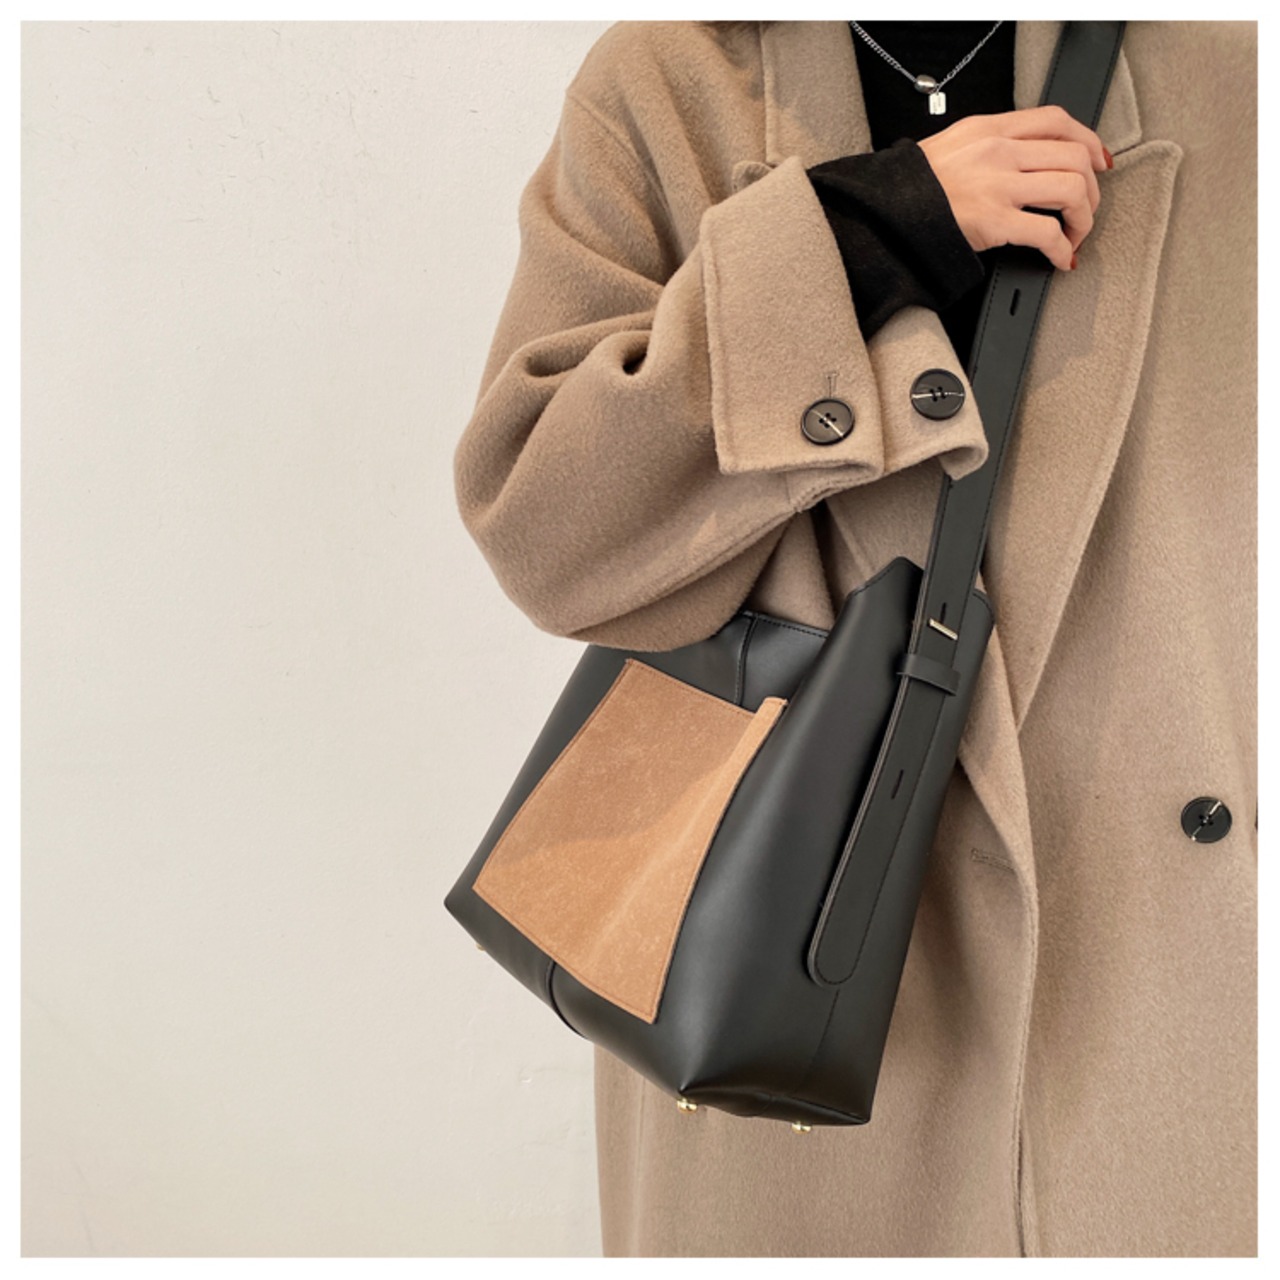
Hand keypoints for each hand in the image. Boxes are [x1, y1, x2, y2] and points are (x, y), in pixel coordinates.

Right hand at [916, 103, 1111, 270]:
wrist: (885, 212)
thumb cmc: (913, 188)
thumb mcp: (952, 147)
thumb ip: (990, 145)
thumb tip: (1026, 157)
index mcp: (989, 129)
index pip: (1056, 121)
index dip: (1088, 140)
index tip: (1097, 161)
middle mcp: (998, 152)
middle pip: (1073, 157)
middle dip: (1091, 189)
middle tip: (1084, 210)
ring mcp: (997, 186)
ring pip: (1071, 191)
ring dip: (1083, 219)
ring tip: (1073, 236)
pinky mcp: (995, 222)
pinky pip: (1048, 233)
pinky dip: (1063, 249)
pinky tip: (1060, 259)